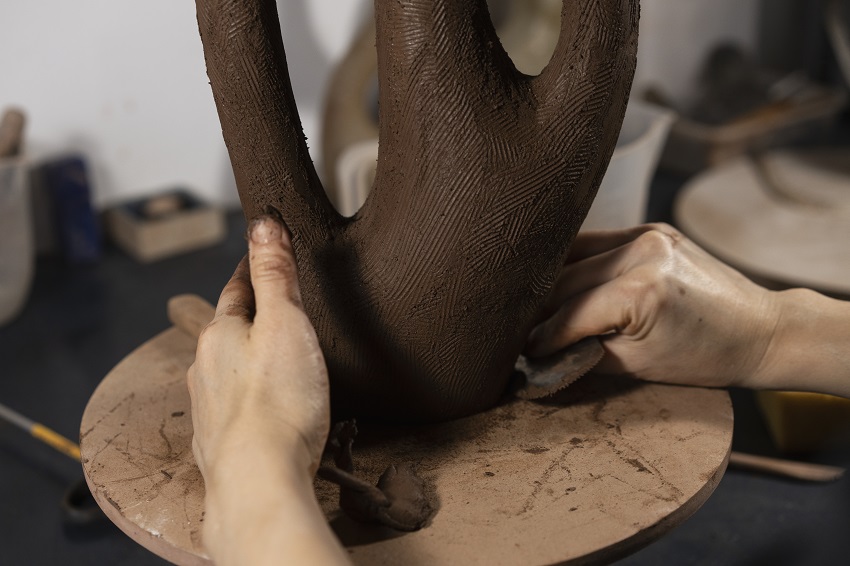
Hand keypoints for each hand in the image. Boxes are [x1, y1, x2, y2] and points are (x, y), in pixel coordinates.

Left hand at [188, 216, 348, 565]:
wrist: (259, 479)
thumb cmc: (279, 399)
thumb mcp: (286, 322)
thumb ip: (275, 274)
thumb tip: (262, 223)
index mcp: (220, 333)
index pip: (237, 288)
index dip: (253, 271)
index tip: (260, 255)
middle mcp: (203, 367)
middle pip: (225, 330)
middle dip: (244, 318)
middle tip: (266, 310)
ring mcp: (207, 407)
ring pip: (222, 370)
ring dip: (239, 360)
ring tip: (263, 360)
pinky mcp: (218, 442)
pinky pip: (230, 408)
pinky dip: (243, 400)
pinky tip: (257, 409)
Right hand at [525, 223, 780, 388]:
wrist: (761, 330)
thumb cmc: (705, 357)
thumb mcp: (637, 366)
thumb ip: (584, 355)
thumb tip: (540, 356)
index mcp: (643, 290)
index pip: (571, 314)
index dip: (541, 338)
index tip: (520, 354)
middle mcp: (643, 252)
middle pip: (565, 281)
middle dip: (538, 311)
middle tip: (517, 334)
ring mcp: (648, 234)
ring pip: (574, 255)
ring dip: (549, 282)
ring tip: (531, 308)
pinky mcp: (652, 229)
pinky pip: (597, 243)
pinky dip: (575, 262)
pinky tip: (557, 279)